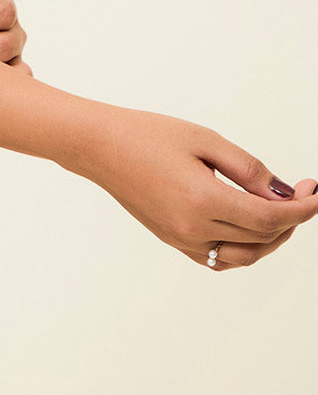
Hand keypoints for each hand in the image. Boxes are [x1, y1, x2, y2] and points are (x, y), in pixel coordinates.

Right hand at [78, 105, 317, 270]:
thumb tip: (282, 193)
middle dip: (292, 219)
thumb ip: (249, 170)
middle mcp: (192, 229)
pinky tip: (248, 225)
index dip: (302, 209)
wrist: (98, 147)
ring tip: (280, 211)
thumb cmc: (145, 135)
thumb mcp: (204, 140)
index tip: (315, 193)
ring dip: (270, 239)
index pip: (269, 218)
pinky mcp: (173, 240)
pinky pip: (220, 258)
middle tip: (303, 193)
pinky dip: (243, 248)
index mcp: (202, 202)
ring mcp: (181, 239)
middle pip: (262, 239)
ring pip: (244, 257)